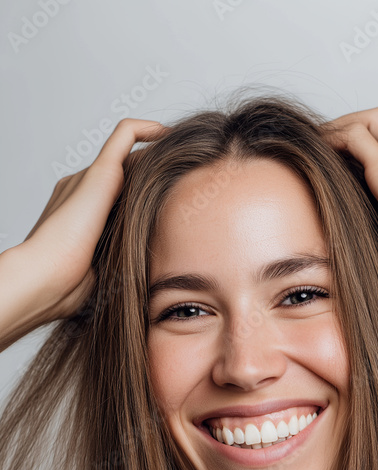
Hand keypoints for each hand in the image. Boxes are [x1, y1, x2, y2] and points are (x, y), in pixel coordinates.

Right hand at [0, 118, 168, 345]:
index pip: (117, 199)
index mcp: (80, 215)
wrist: (47, 279)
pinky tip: (170, 136)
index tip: (173, 209)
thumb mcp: (105, 275)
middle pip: (126, 176)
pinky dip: (147, 130)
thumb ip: (123, 265)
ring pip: (130, 157)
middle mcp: (82, 190)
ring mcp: (89, 178)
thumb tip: (153, 280)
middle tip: (188, 183)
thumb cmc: (69, 289)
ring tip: (186, 162)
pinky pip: (126, 134)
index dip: (142, 201)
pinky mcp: (101, 172)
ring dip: (157, 159)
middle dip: (154, 181)